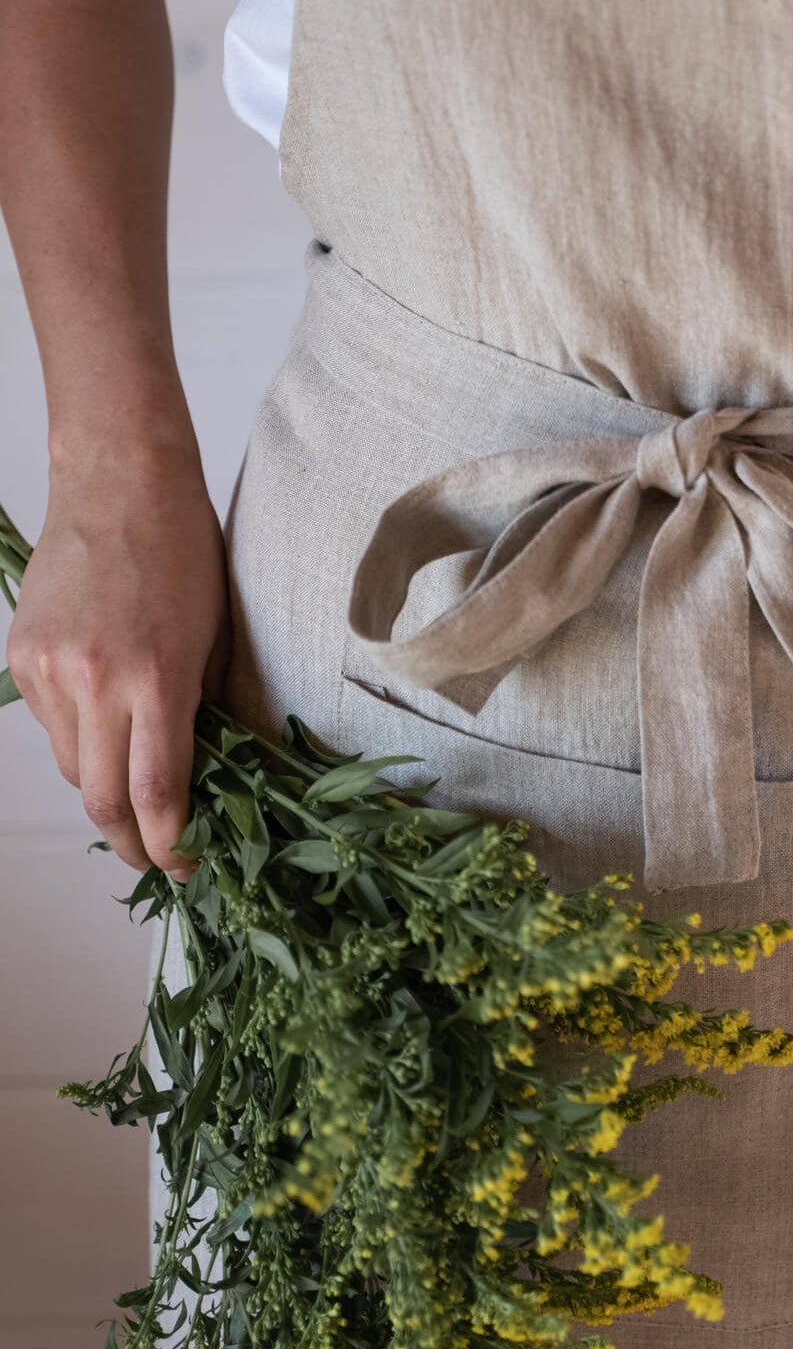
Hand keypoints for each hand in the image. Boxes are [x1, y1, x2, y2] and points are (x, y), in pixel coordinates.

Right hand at [5, 442, 230, 881]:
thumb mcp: (216, 634)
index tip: (186, 866)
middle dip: (132, 841)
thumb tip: (207, 773)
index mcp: (157, 675)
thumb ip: (206, 706)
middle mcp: (95, 680)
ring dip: (105, 789)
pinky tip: (105, 717)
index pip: (156, 791)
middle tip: (158, 857)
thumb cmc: (186, 550)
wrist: (120, 483)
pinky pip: (51, 725)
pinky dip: (80, 737)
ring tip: (137, 788)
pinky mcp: (21, 658)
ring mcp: (50, 670)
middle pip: (102, 798)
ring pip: (74, 767)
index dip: (169, 842)